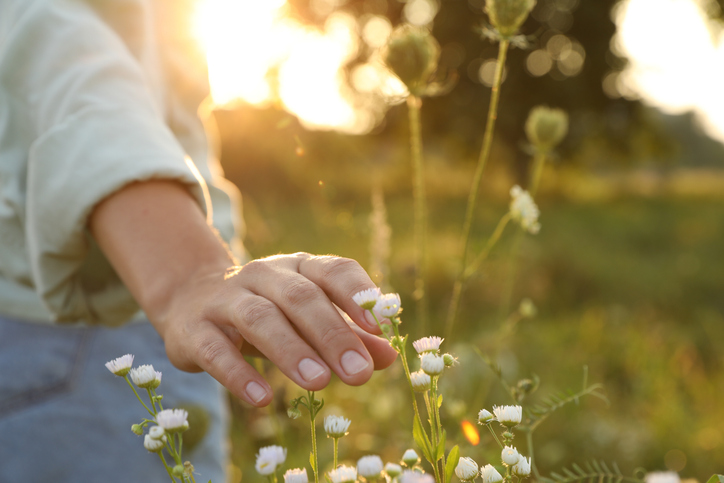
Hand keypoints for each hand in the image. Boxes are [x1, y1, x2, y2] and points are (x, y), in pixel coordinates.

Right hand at [90, 181, 395, 405]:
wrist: (190, 300)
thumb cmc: (267, 311)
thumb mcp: (307, 318)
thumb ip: (347, 335)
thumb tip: (390, 357)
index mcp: (298, 268)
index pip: (333, 270)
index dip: (357, 296)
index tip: (379, 328)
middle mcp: (263, 275)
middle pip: (300, 298)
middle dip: (332, 334)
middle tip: (358, 373)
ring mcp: (225, 298)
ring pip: (259, 318)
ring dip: (291, 349)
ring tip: (319, 382)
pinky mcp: (194, 328)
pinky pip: (216, 350)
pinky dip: (238, 374)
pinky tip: (261, 398)